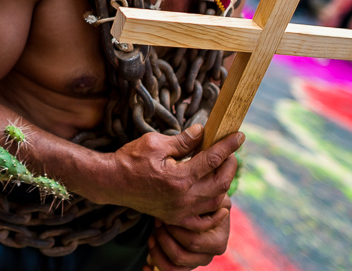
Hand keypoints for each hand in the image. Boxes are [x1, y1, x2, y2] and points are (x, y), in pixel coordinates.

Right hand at [102, 125, 242, 230]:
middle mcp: (183, 198)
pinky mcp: (175, 217)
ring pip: (215, 201)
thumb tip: (202, 132)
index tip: (239, 136)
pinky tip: (219, 200)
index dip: (228, 146)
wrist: (111, 182)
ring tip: (223, 169)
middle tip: (231, 152)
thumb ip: (183, 140)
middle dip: (230, 165)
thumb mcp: (156, 143)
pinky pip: (202, 220)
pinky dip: (215, 211)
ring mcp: (180, 211)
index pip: (213, 159)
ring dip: (224, 184)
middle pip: (220, 182)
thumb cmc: (130, 159)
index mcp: (179, 177)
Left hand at [145, 196, 232, 270]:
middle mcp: (208, 256)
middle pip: (180, 255)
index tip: (165, 212)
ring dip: (157, 251)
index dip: (175, 228)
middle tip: (157, 220)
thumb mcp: (211, 195)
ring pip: (172, 267)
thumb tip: (209, 189)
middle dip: (164, 237)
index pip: (193, 241)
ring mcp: (195, 262)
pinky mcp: (184, 266)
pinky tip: (145, 264)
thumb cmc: (204, 199)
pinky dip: (156, 266)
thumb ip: (209, 196)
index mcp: (217, 242)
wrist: (201, 209)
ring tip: (152, 234)